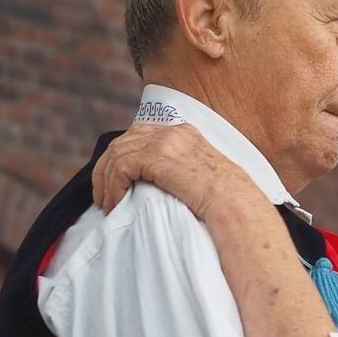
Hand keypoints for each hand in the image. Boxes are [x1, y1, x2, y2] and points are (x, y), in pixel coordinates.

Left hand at [91, 124, 259, 220]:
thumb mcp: (199, 176)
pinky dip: (113, 187)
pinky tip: (114, 203)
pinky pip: (121, 168)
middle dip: (106, 169)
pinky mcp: (158, 157)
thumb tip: (154, 184)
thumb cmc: (224, 200)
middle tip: (102, 196)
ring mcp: (164, 141)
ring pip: (117, 155)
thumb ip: (177, 170)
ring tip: (105, 205)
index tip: (114, 182)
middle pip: (123, 142)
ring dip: (106, 182)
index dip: (120, 157)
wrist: (235, 203)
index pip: (139, 135)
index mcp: (182, 133)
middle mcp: (172, 132)